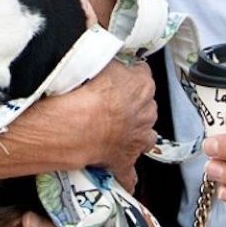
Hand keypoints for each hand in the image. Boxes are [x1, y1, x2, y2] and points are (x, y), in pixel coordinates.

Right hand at [62, 59, 155, 178]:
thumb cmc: (89, 90)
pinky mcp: (123, 162)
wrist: (80, 124)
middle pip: (146, 107)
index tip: (121, 75)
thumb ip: (110, 60)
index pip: (142, 75)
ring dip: (137, 135)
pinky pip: (129, 175)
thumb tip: (103, 46)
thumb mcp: (102, 62)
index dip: (131, 76)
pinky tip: (124, 180)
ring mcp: (137, 140)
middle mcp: (146, 113)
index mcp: (143, 86)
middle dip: (134, 106)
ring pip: (146, 137)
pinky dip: (127, 178)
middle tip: (113, 104)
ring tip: (121, 132)